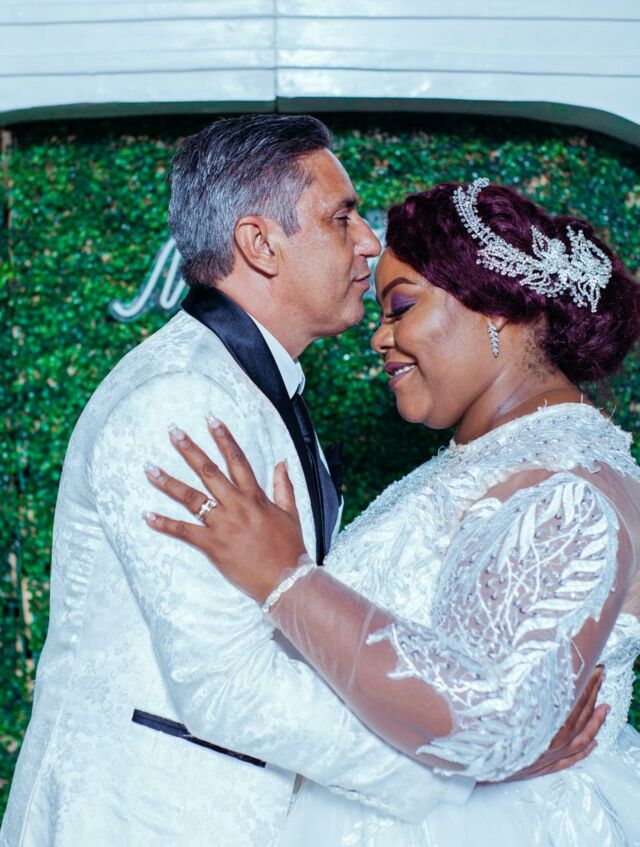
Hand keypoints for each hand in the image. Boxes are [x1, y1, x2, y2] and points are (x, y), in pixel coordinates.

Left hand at [143, 418, 307, 603]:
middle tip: (173, 432)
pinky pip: (184, 531)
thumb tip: (282, 462)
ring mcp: (223, 524)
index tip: (211, 420)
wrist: (286, 580)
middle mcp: (236, 505)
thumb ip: (283, 486)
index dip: (224, 438)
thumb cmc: (290, 549)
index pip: (237, 459)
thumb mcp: (291, 513)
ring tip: (149, 469)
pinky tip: (147, 515)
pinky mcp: (212, 545)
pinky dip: (165, 524)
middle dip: (189, 450)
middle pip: (209, 471)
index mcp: (255, 496)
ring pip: (192, 498)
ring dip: (169, 482)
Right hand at [492, 665, 608, 782]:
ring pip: (580, 738)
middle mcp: (548, 740)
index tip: (591, 667)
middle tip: (600, 675)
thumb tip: (524, 660)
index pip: (571, 698)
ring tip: (605, 707)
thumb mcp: (495, 700)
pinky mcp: (542, 767)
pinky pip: (571, 759)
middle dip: (592, 693)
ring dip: (595, 722)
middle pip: (579, 715)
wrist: (471, 760)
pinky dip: (585, 750)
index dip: (584, 682)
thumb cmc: (482, 728)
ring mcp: (548, 756)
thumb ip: (509, 683)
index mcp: (539, 721)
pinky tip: (594, 742)